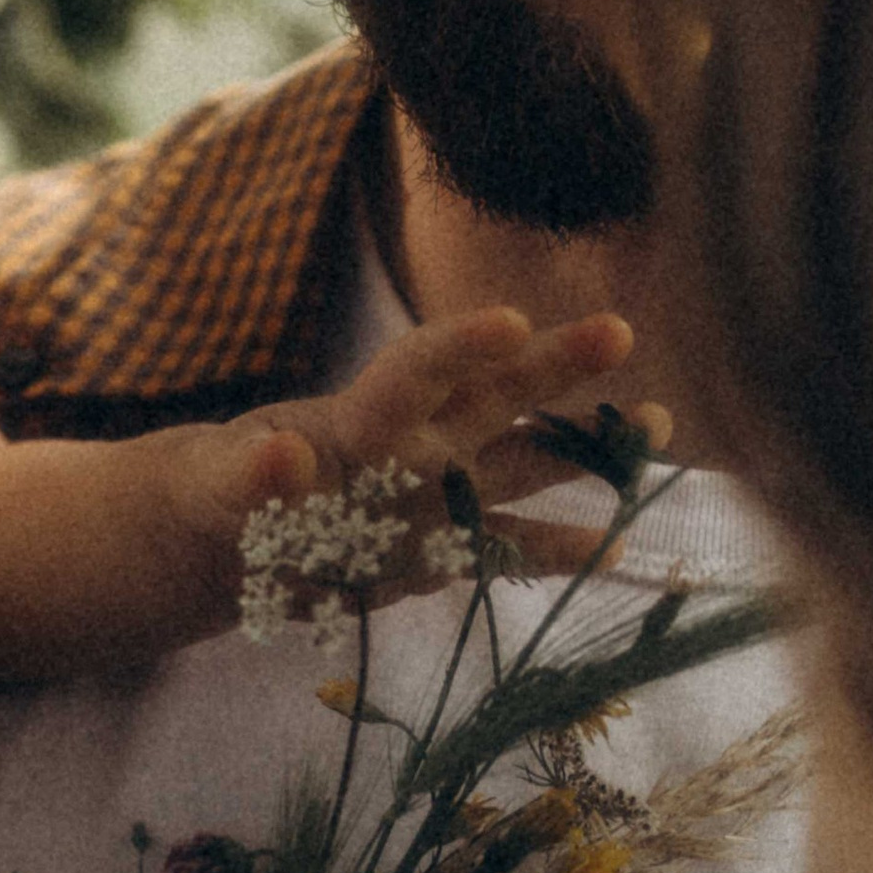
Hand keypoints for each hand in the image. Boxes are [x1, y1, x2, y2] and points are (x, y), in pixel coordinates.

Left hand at [176, 304, 657, 606]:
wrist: (225, 540)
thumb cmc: (216, 493)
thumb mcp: (216, 486)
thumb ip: (249, 475)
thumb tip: (280, 455)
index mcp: (361, 419)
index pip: (416, 372)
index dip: (460, 347)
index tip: (511, 323)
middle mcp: (415, 444)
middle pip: (492, 393)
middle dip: (553, 365)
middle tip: (619, 330)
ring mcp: (437, 493)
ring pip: (522, 460)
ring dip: (583, 447)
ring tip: (656, 427)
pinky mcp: (442, 547)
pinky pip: (510, 546)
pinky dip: (559, 550)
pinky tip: (618, 545)